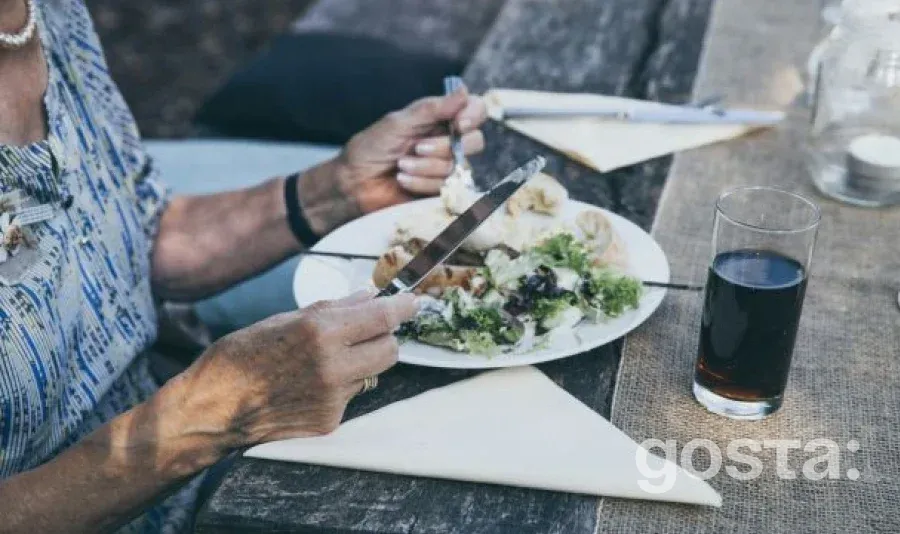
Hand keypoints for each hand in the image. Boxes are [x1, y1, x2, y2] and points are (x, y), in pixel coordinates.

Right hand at [181, 290, 418, 444]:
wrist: (212, 410)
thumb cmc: (240, 357)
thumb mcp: (282, 319)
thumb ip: (332, 310)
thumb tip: (367, 297)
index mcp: (319, 332)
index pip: (382, 317)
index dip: (402, 307)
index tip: (413, 302)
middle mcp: (332, 366)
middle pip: (390, 349)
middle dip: (383, 337)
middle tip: (364, 331)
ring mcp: (333, 397)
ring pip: (373, 374)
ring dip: (360, 362)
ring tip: (323, 361)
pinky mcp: (330, 420)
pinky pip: (352, 395)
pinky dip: (340, 385)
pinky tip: (309, 384)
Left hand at [297, 87, 487, 234]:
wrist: (354, 183)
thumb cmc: (372, 148)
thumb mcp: (399, 123)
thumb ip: (432, 109)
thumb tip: (463, 91)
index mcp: (440, 119)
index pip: (476, 110)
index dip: (474, 116)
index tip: (460, 123)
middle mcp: (448, 141)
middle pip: (475, 142)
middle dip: (444, 146)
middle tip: (417, 147)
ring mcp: (446, 167)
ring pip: (458, 166)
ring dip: (426, 167)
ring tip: (401, 165)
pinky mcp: (441, 191)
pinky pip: (446, 186)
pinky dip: (422, 183)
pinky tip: (402, 179)